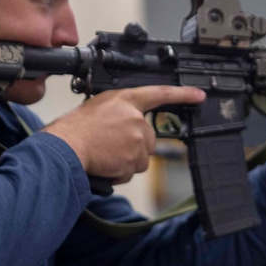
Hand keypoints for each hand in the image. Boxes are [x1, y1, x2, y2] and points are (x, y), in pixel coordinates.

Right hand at [42, 86, 205, 182]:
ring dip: (126, 160)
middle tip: (111, 144)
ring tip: (105, 154)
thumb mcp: (97, 106)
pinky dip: (118, 172)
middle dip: (134, 145)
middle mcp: (135, 119)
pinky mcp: (133, 160)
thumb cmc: (74, 128)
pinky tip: (105, 164)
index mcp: (126, 100)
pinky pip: (130, 172)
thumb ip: (119, 111)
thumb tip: (127, 123)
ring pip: (140, 158)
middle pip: (148, 138)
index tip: (198, 95)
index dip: (182, 94)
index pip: (160, 94)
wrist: (66, 146)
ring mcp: (136, 141)